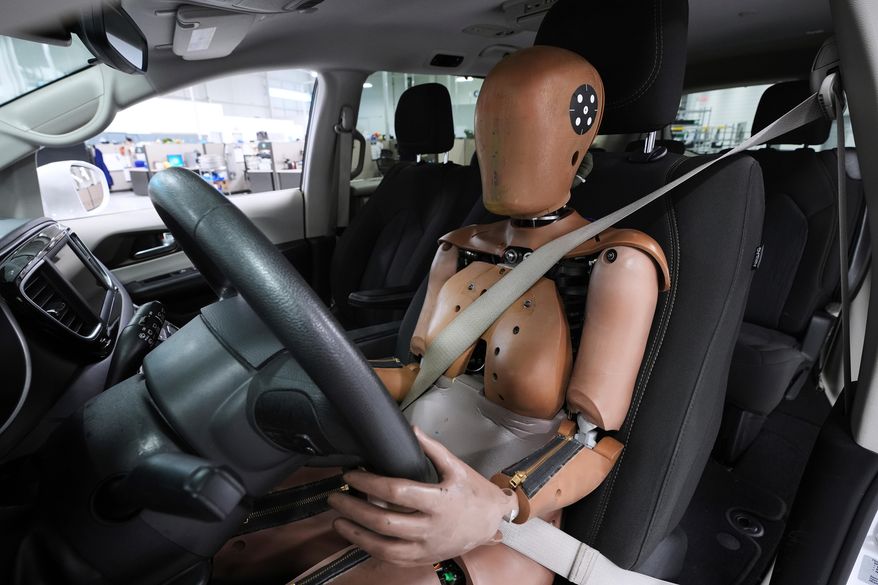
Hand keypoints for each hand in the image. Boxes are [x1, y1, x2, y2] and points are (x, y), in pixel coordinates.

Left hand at [327, 427, 517, 566]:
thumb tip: (410, 429)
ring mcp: (427, 547)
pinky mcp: (423, 558)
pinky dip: (371, 549)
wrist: (490, 522)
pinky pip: (392, 558)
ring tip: (338, 521)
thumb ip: (432, 448)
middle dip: (354, 510)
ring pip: (384, 547)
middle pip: (384, 521)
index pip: (396, 491)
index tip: (352, 475)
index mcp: (439, 500)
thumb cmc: (474, 492)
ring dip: (356, 534)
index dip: (369, 483)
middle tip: (335, 497)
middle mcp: (432, 527)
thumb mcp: (457, 466)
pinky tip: (357, 537)